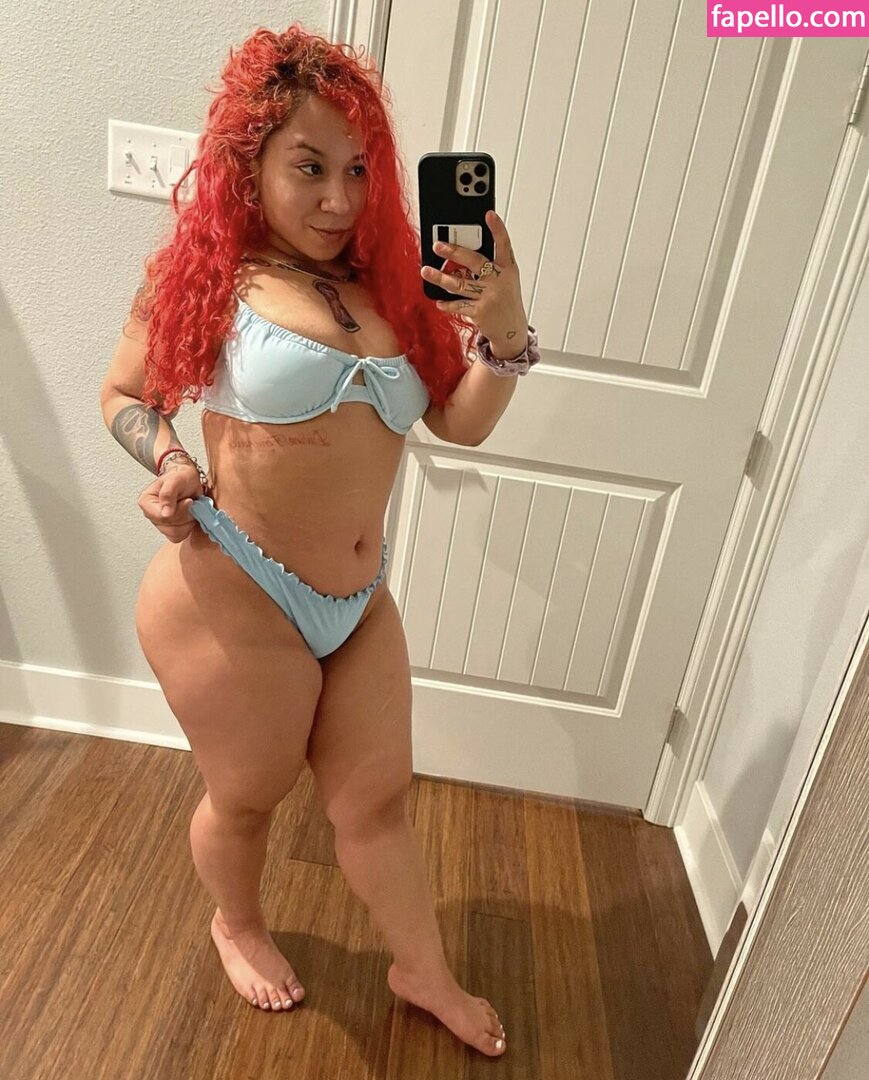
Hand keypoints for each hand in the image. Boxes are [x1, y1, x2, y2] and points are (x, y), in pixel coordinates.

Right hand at [138, 462, 202, 542]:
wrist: (188, 479)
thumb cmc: (181, 477)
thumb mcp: (176, 480)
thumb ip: (168, 494)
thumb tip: (165, 514)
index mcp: (146, 502)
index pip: (162, 518)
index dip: (179, 511)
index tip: (188, 500)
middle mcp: (151, 514)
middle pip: (170, 528)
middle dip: (185, 517)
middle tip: (190, 502)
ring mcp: (160, 523)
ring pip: (176, 534)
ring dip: (188, 522)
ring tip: (190, 508)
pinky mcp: (170, 529)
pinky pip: (180, 536)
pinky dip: (188, 527)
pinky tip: (189, 516)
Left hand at [419, 210, 527, 350]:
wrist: (511, 330)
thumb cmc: (505, 300)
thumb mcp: (504, 280)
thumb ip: (489, 266)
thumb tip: (461, 255)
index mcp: (508, 268)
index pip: (503, 244)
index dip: (497, 229)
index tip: (489, 214)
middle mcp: (500, 280)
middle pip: (474, 261)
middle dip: (454, 252)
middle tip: (437, 245)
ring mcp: (490, 296)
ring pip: (460, 284)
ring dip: (440, 278)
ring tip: (426, 271)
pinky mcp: (480, 312)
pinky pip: (458, 305)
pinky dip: (447, 303)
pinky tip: (439, 301)